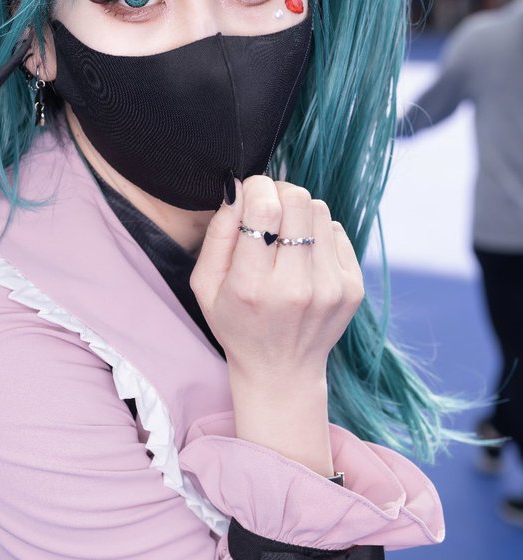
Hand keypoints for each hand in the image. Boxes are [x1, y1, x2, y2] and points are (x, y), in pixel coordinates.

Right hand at [190, 176, 363, 382]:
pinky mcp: (352, 288)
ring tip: (285, 235)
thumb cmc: (236, 324)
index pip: (264, 209)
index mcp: (251, 287)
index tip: (250, 194)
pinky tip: (303, 256)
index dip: (257, 188)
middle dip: (279, 192)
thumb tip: (239, 188)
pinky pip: (336, 231)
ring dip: (299, 212)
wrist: (281, 372)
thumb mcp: (206, 285)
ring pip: (320, 211)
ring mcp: (330, 288)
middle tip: (268, 207)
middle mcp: (295, 287)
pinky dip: (317, 233)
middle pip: (299, 201)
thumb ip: (218, 233)